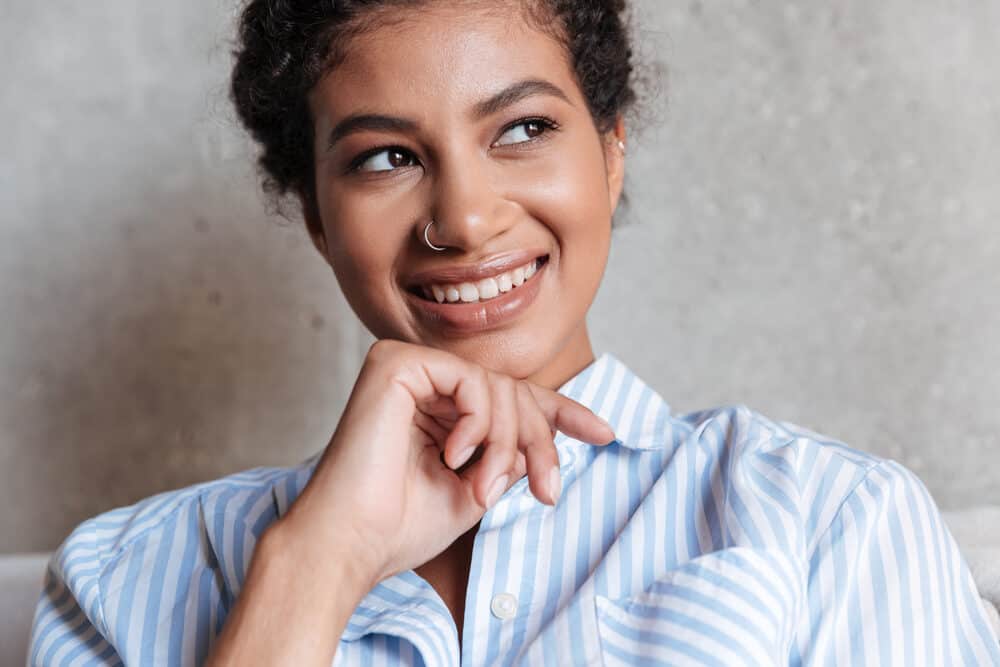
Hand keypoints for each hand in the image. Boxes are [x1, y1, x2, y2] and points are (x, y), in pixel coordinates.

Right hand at [276, 339, 615, 587]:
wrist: (353, 541)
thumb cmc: (403, 523)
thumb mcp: (479, 486)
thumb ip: (511, 453)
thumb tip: (550, 432)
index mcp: (439, 408)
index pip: (511, 398)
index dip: (562, 413)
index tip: (606, 433)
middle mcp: (423, 381)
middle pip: (513, 392)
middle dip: (539, 441)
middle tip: (545, 490)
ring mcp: (408, 366)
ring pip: (498, 387)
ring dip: (508, 443)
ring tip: (484, 486)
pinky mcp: (395, 362)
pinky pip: (470, 380)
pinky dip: (478, 422)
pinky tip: (455, 455)